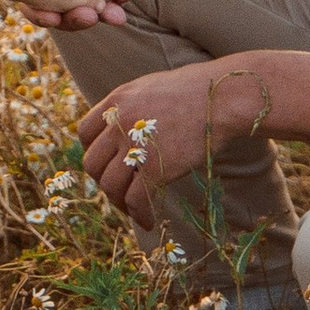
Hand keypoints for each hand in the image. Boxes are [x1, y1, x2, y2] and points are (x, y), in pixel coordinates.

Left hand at [76, 61, 252, 221]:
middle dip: (103, 180)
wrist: (224, 97)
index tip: (107, 164)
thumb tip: (129, 130)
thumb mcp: (153, 88)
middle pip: (92, 162)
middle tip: (120, 190)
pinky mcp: (155, 168)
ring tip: (134, 209)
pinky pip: (136, 200)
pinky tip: (148, 222)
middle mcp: (119, 122)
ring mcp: (135, 146)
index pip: (85, 132)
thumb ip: (134, 107)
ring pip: (110, 185)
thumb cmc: (200, 91)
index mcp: (118, 100)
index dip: (93, 152)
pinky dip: (139, 215)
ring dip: (119, 202)